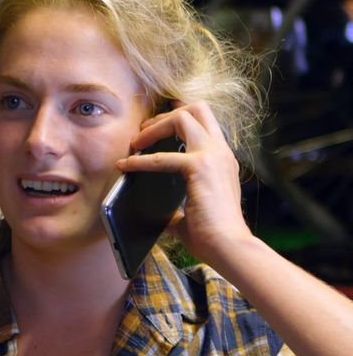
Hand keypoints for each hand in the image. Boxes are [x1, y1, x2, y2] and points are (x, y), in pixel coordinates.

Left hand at [115, 100, 254, 265]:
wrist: (229, 246)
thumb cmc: (213, 235)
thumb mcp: (192, 212)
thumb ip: (176, 206)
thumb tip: (158, 214)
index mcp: (222, 159)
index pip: (204, 121)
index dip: (179, 116)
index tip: (155, 125)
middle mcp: (221, 152)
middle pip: (197, 108)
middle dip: (166, 114)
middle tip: (143, 130)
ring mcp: (214, 156)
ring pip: (183, 118)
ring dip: (153, 128)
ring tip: (135, 143)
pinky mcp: (200, 168)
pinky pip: (162, 157)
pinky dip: (140, 160)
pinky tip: (125, 166)